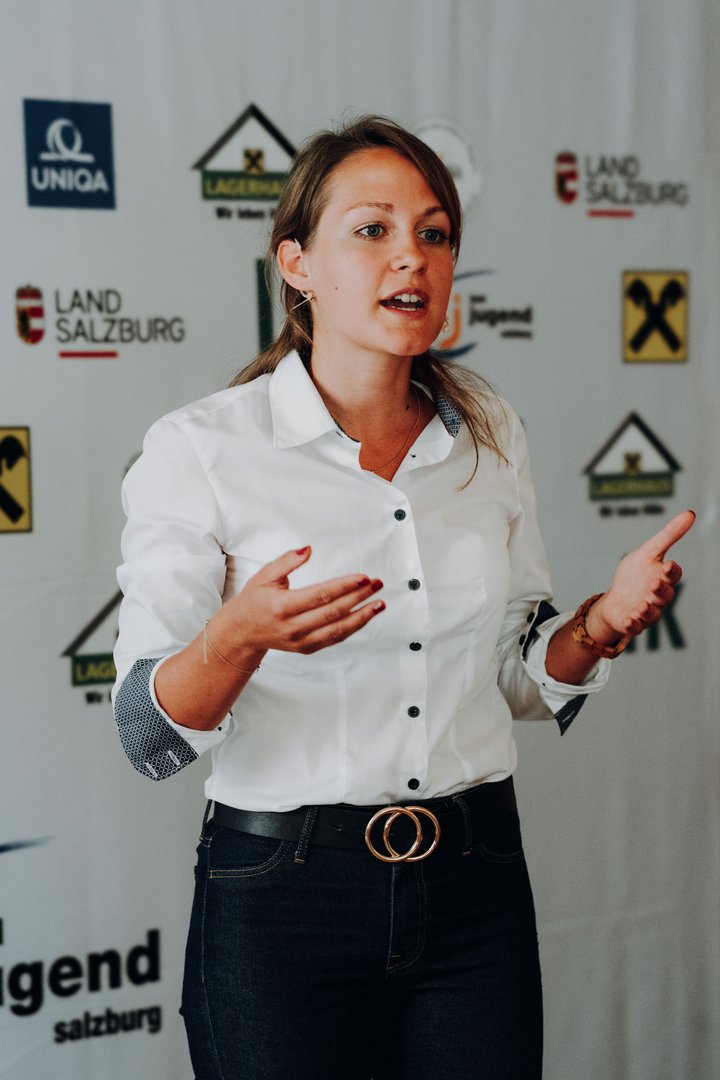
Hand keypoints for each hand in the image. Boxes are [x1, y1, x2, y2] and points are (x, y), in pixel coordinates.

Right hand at [217, 546, 384, 657]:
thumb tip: (308, 549)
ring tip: (380, 603)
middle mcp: (292, 627)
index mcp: (281, 606)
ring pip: (338, 630)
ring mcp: (300, 641)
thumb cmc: (254, 601)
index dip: (344, 586)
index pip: (320, 595)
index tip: (363, 577)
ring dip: (362, 616)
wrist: (242, 632)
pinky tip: (365, 615)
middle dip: (359, 597)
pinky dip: (352, 627)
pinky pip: (334, 639)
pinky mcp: (306, 648)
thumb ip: (286, 561)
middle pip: (333, 612)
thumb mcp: (264, 576)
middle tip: (377, 584)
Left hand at [587, 510, 694, 640]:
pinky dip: (634, 624)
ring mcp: (646, 612)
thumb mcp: (648, 552)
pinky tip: (630, 620)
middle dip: (660, 590)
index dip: (672, 572)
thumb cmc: (635, 576)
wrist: (616, 599)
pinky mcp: (632, 623)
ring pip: (653, 613)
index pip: (673, 575)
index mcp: (663, 578)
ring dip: (648, 610)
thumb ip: (668, 536)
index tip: (668, 565)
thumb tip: (690, 514)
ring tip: (641, 605)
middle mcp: (658, 597)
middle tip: (654, 584)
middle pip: (665, 595)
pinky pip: (635, 627)